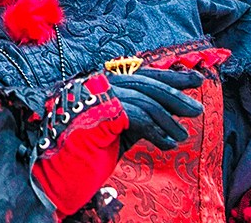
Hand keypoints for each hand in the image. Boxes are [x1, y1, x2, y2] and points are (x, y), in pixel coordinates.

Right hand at [30, 67, 204, 217]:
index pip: (140, 74)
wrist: (55, 175)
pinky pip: (138, 116)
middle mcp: (95, 85)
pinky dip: (157, 131)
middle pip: (144, 82)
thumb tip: (169, 108)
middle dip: (174, 93)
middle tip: (195, 109)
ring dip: (168, 120)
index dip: (169, 76)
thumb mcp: (118, 131)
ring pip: (144, 99)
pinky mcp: (99, 112)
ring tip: (182, 135)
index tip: (194, 79)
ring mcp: (95, 97)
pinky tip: (168, 144)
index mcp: (100, 86)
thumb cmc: (84, 155)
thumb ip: (137, 116)